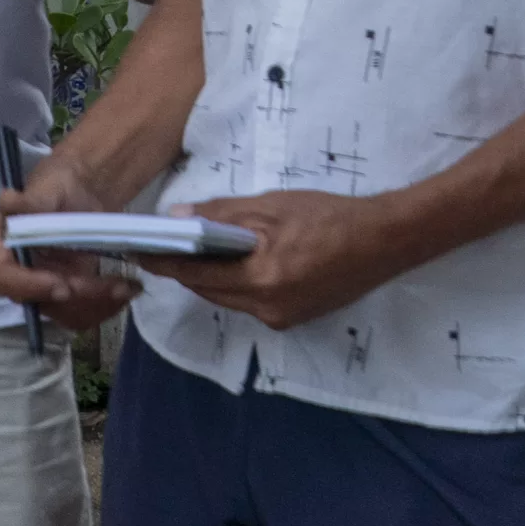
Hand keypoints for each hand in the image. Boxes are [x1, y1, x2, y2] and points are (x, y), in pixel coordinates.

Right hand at [0, 165, 142, 336]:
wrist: (82, 193)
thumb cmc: (58, 185)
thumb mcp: (45, 186)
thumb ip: (29, 199)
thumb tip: (7, 200)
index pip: (3, 277)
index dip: (29, 286)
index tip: (63, 284)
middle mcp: (15, 274)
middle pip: (38, 301)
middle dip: (78, 297)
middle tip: (114, 285)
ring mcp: (41, 288)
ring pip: (64, 314)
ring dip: (97, 305)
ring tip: (128, 286)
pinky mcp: (65, 296)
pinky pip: (81, 315)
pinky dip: (106, 307)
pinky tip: (126, 288)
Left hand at [159, 187, 409, 330]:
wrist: (385, 240)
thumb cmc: (329, 216)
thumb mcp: (271, 206)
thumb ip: (220, 215)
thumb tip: (175, 218)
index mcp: (261, 280)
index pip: (195, 274)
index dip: (165, 262)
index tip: (139, 251)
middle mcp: (268, 309)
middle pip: (208, 291)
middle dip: (184, 270)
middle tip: (162, 248)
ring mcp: (282, 318)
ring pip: (228, 299)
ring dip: (209, 278)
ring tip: (193, 252)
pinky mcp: (294, 319)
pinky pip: (250, 303)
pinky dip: (236, 285)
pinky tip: (234, 264)